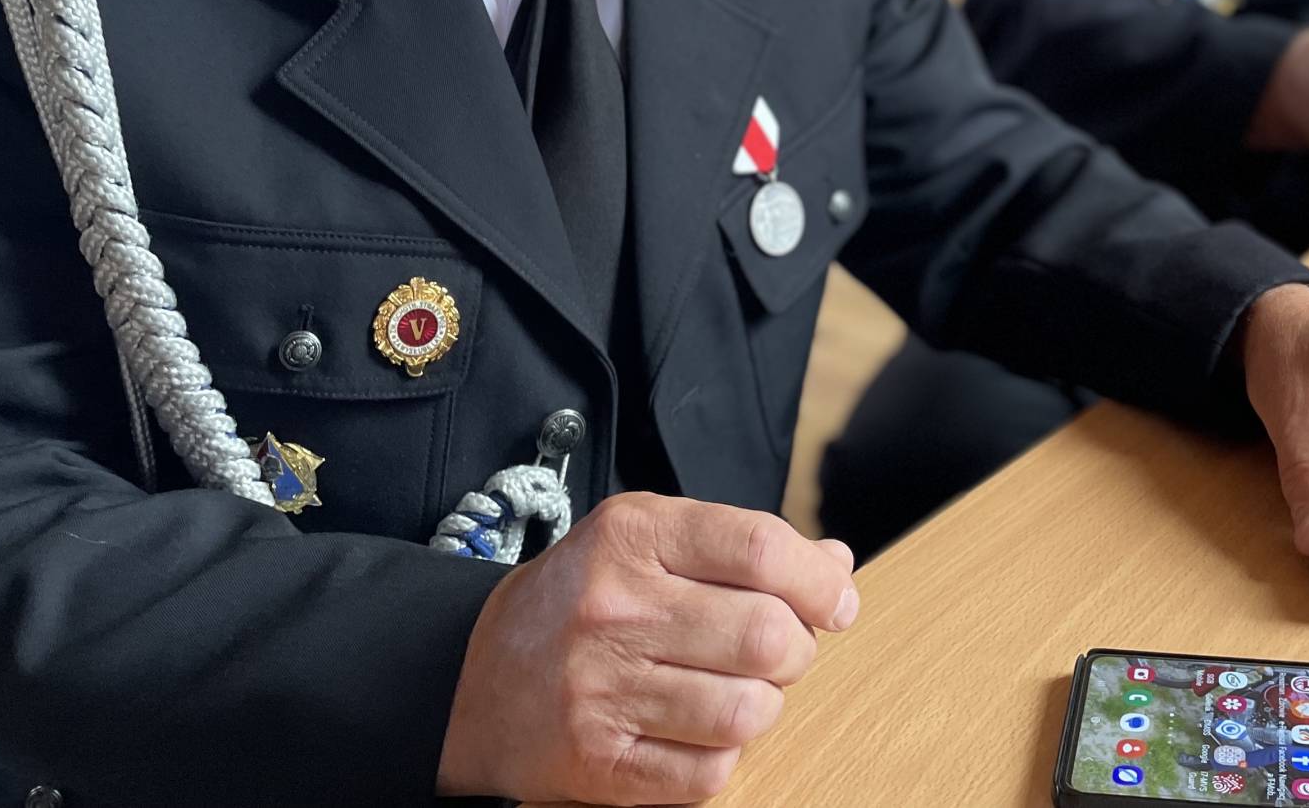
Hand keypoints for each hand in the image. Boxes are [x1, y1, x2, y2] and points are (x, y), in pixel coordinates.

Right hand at [437, 493, 858, 803]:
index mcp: (632, 536)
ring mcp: (602, 688)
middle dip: (794, 650)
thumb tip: (836, 566)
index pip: (762, 547)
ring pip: (749, 710)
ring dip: (761, 706)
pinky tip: (696, 731)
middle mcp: (614, 607)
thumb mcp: (646, 542)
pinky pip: (710, 773)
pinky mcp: (598, 761)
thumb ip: (740, 547)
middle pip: (767, 634)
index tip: (836, 601)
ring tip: (735, 691)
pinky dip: (721, 757)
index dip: (820, 580)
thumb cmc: (579, 603)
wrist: (472, 682)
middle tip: (775, 651)